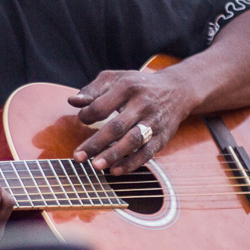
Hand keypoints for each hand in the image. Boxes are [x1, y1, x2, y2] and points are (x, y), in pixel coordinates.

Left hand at [69, 69, 194, 174]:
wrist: (177, 90)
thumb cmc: (138, 85)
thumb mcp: (116, 79)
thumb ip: (93, 90)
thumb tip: (72, 101)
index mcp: (127, 87)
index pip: (101, 106)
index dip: (87, 115)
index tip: (82, 120)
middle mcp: (142, 104)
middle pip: (116, 126)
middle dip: (96, 143)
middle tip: (77, 157)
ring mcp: (154, 122)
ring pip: (133, 141)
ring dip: (114, 155)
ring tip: (95, 166)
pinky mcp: (162, 137)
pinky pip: (147, 153)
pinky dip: (131, 163)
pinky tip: (115, 171)